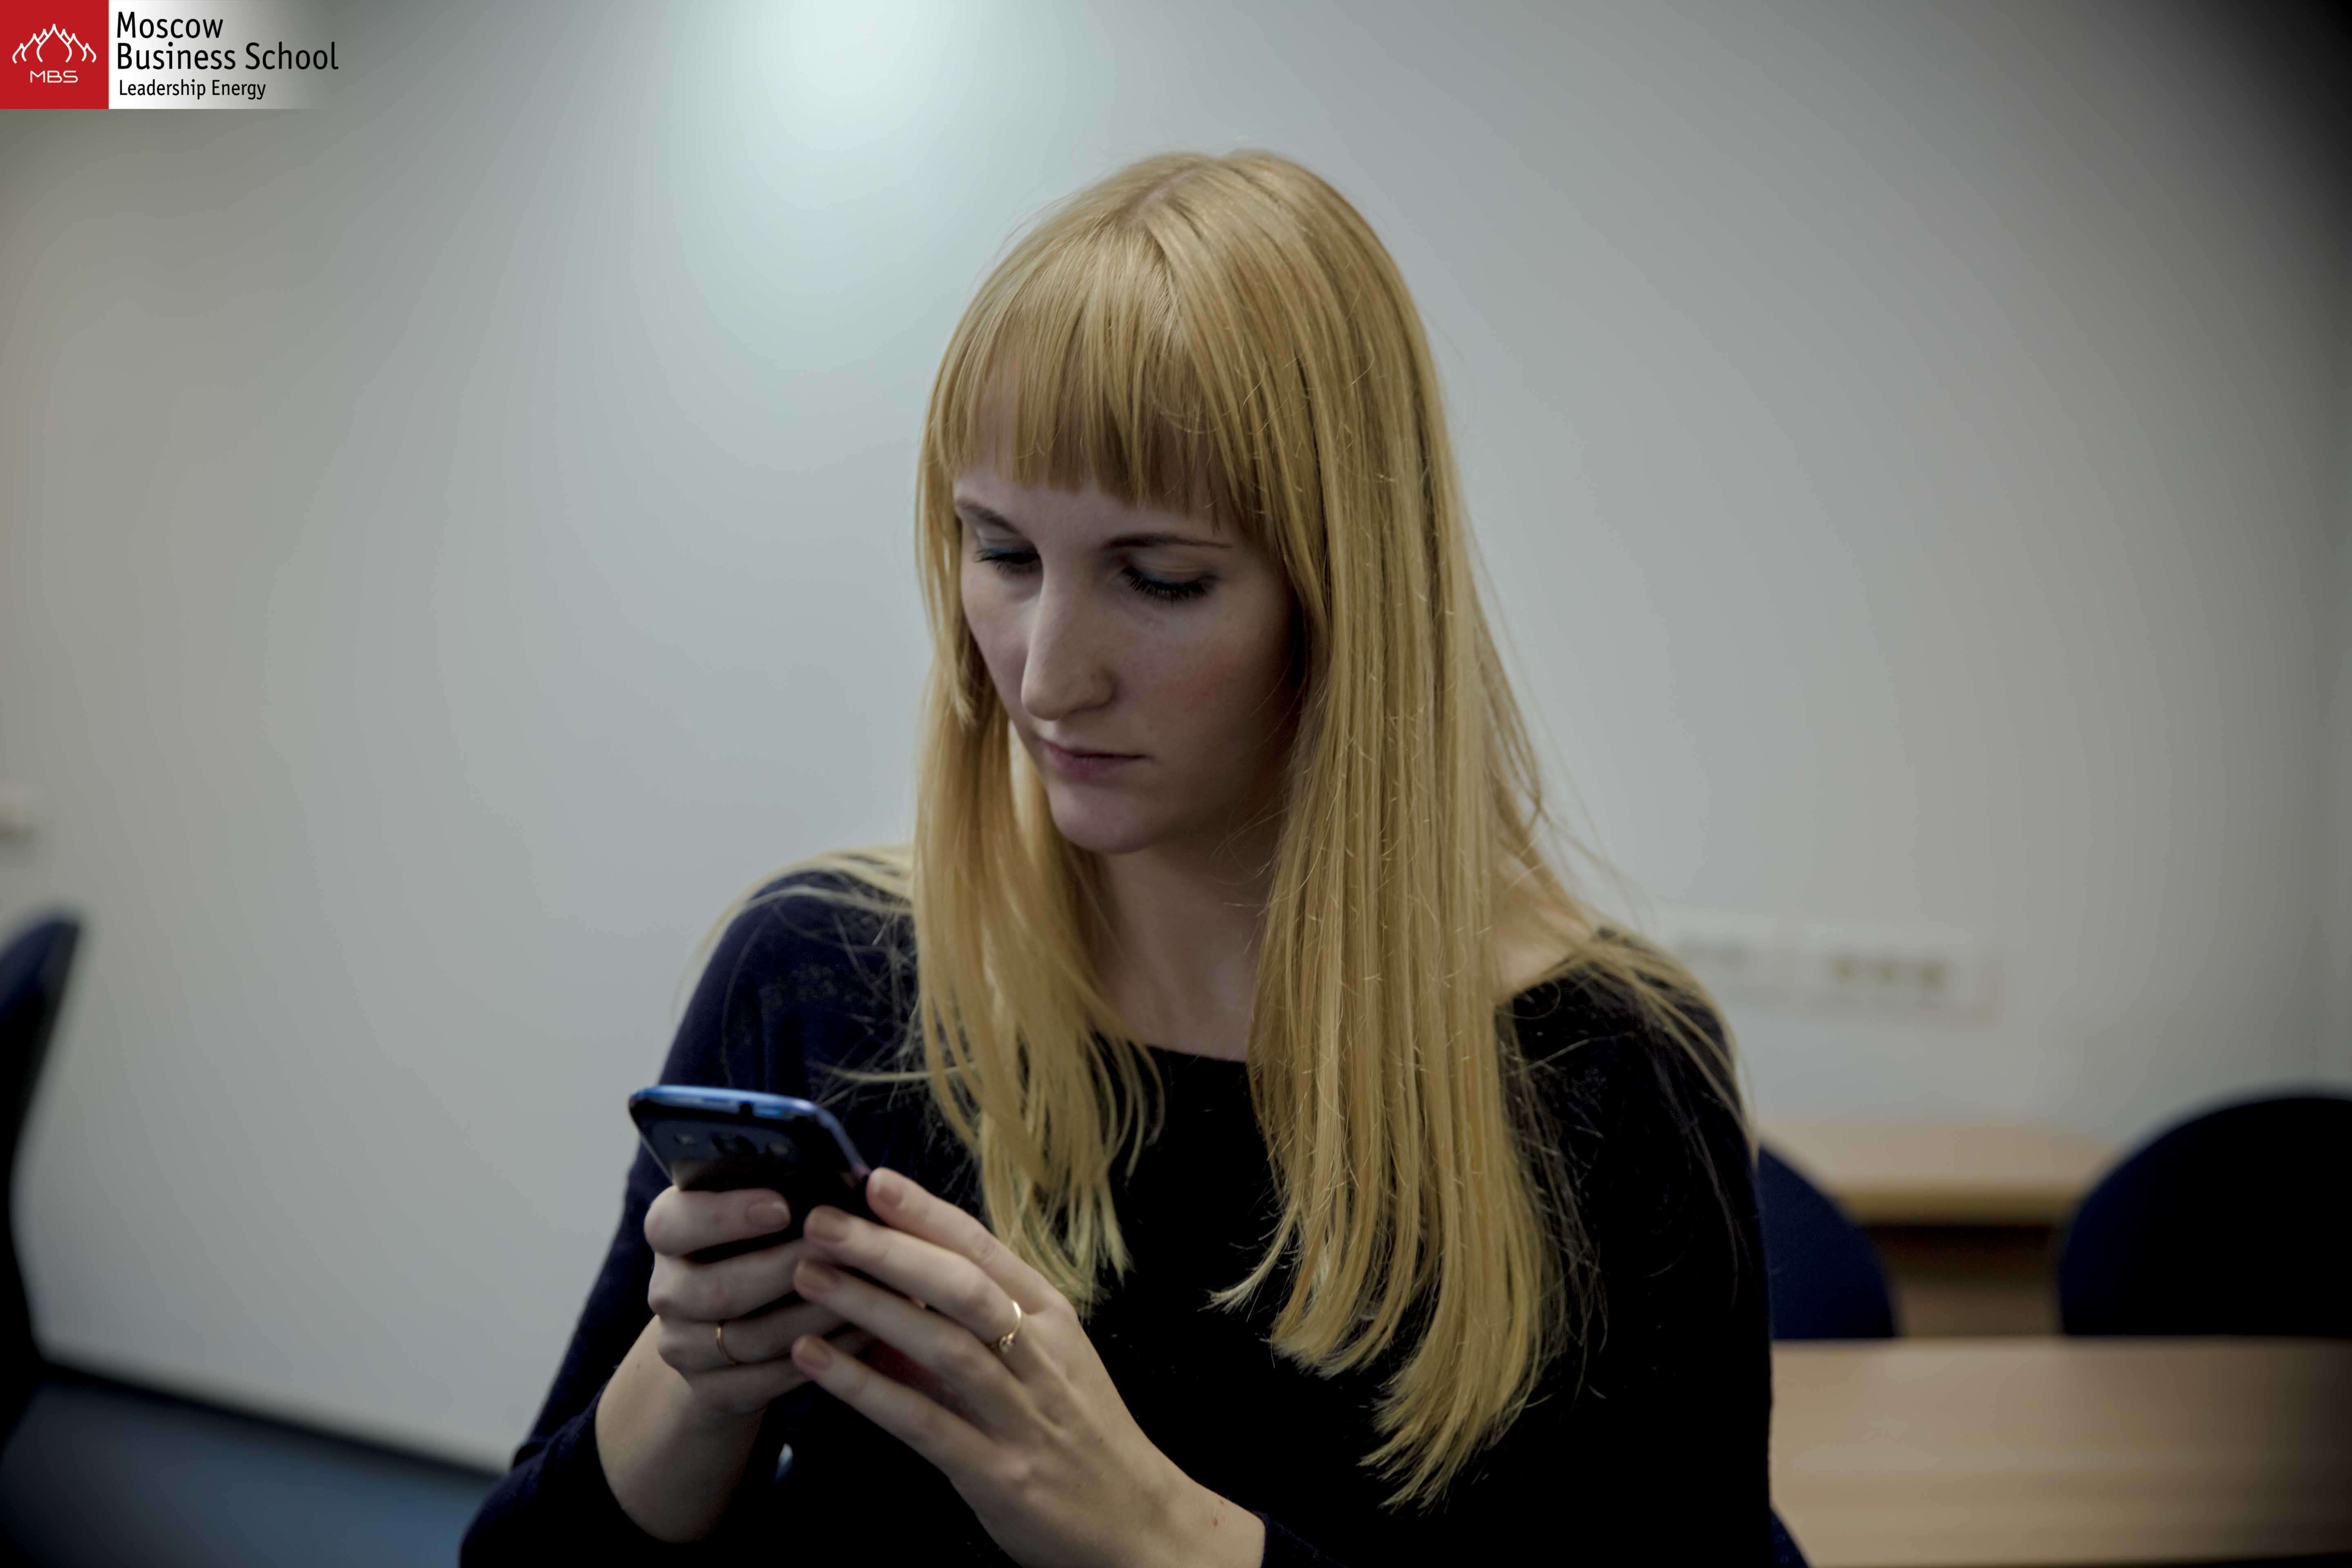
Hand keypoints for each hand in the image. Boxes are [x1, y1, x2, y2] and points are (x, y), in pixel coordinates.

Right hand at [640, 1185, 875, 1420]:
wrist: (725, 1325)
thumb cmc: (756, 1243)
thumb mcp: (755, 1211)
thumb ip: (781, 1192)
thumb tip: (841, 1178)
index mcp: (669, 1232)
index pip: (673, 1223)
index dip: (726, 1216)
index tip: (783, 1206)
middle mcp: (667, 1291)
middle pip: (717, 1290)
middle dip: (785, 1269)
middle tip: (842, 1250)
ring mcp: (682, 1346)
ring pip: (751, 1339)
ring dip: (814, 1315)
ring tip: (867, 1290)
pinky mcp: (711, 1390)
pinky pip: (768, 1379)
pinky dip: (821, 1355)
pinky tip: (864, 1331)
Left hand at [787, 1168, 1264, 1567]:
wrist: (1136, 1520)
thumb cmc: (1079, 1431)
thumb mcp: (1042, 1362)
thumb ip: (972, 1326)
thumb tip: (889, 1286)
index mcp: (1051, 1317)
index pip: (985, 1250)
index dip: (927, 1213)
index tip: (874, 1181)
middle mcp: (1038, 1356)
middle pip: (962, 1287)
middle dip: (890, 1248)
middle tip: (823, 1221)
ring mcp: (1020, 1415)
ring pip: (943, 1346)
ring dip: (870, 1306)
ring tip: (809, 1276)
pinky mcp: (997, 1473)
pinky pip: (923, 1422)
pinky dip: (867, 1389)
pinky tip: (817, 1361)